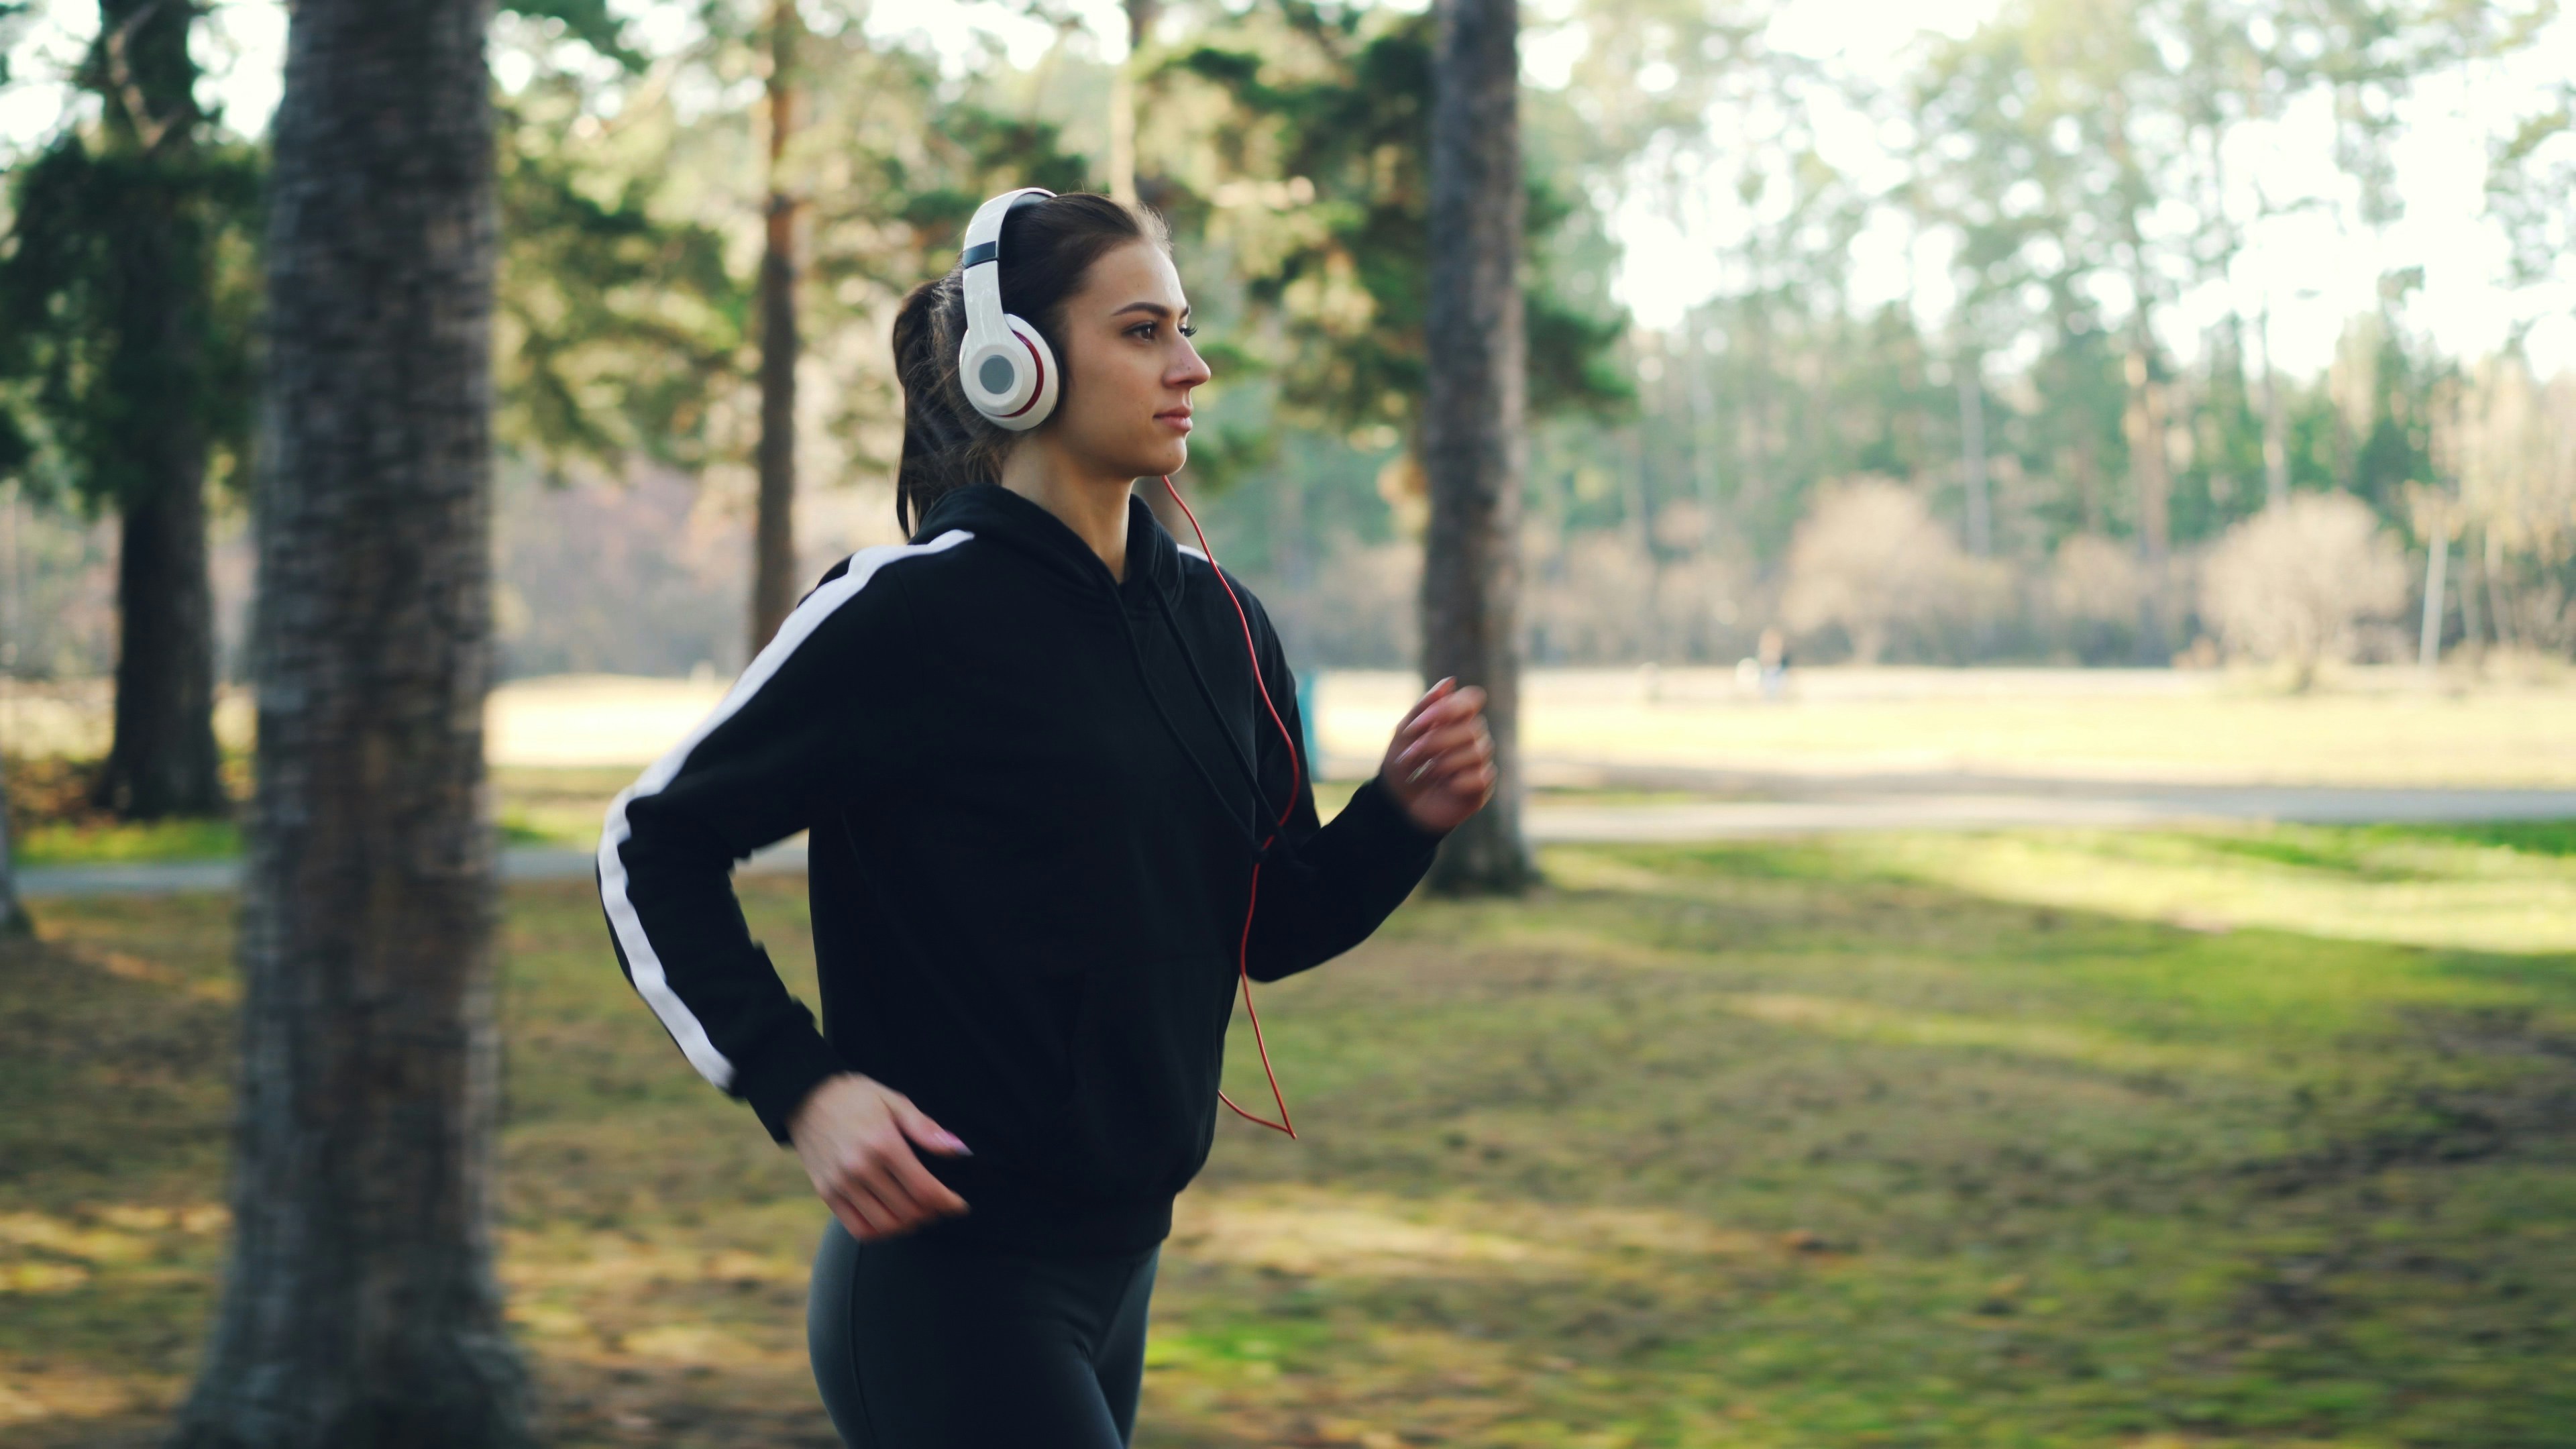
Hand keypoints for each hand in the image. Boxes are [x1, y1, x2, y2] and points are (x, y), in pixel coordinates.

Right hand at [788, 1072, 970, 1241]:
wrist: (805, 1096)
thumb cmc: (855, 1097)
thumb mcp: (894, 1101)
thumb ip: (926, 1129)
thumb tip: (958, 1150)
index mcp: (882, 1143)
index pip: (924, 1189)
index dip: (947, 1203)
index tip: (960, 1206)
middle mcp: (860, 1168)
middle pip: (908, 1211)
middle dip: (932, 1213)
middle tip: (940, 1206)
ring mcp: (840, 1184)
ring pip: (885, 1225)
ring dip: (908, 1225)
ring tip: (918, 1213)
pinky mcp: (826, 1193)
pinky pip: (858, 1228)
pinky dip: (880, 1232)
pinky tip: (891, 1219)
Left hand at [1377, 677, 1495, 833]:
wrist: (1398, 806)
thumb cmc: (1403, 766)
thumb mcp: (1405, 735)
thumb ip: (1424, 708)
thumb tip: (1450, 681)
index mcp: (1457, 719)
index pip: (1472, 699)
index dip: (1450, 707)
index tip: (1420, 722)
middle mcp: (1473, 738)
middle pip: (1472, 728)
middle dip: (1436, 740)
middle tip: (1410, 754)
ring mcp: (1480, 763)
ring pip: (1476, 752)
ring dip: (1443, 762)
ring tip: (1424, 773)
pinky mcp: (1481, 787)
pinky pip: (1480, 777)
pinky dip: (1457, 781)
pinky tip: (1445, 786)